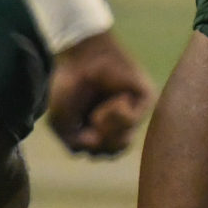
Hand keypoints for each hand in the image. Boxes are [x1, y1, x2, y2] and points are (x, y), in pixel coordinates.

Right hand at [44, 31, 153, 156]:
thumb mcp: (61, 123)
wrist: (80, 55)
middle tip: (89, 119)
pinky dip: (116, 113)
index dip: (85, 143)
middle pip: (112, 151)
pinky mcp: (146, 99)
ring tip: (97, 111)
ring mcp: (135, 112)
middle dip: (95, 139)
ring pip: (122, 141)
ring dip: (104, 127)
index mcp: (105, 129)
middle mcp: (122, 123)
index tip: (77, 123)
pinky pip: (132, 121)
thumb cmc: (70, 86)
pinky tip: (114, 99)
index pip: (101, 153)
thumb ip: (74, 144)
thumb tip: (95, 144)